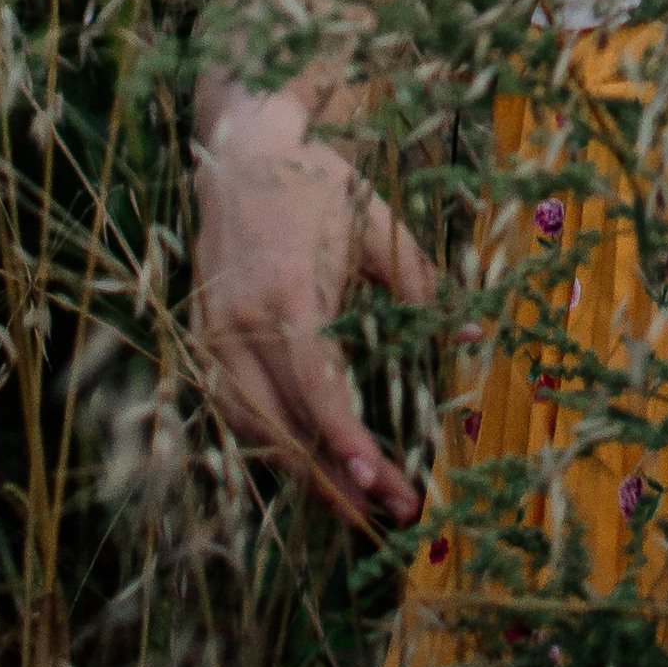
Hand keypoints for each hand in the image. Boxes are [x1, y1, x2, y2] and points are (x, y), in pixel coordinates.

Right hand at [192, 79, 432, 526]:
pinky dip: (270, 443)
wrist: (241, 153)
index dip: (344, 436)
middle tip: (389, 513)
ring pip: (253, 428)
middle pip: (283, 423)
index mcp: (290, 290)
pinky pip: (232, 410)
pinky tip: (308, 463)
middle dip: (336, 477)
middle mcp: (242, 321)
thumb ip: (419, 282)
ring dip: (303, 472)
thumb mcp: (377, 223)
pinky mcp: (201, 340)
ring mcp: (213, 334)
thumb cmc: (317, 185)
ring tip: (355, 505)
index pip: (314, 383)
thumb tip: (466, 338)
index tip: (378, 478)